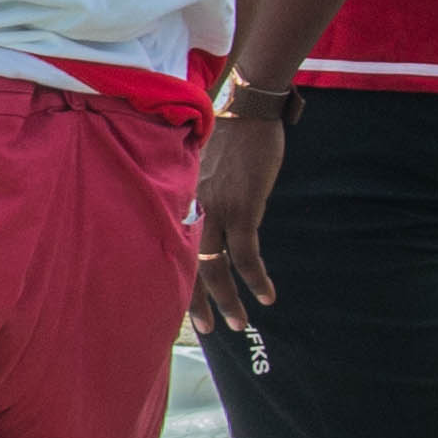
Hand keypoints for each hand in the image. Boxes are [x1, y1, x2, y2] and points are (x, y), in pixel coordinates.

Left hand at [186, 105, 287, 335]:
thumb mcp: (201, 165)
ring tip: (238, 324)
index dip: (174, 278)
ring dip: (227, 301)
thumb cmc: (228, 132)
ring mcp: (214, 210)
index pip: (170, 248)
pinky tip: (267, 296)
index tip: (179, 302)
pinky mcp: (242, 208)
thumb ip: (199, 193)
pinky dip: (256, 280)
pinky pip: (246, 255)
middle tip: (207, 329)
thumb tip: (207, 216)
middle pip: (186, 266)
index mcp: (178, 200)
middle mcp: (190, 209)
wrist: (246, 108)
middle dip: (196, 303)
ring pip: (214, 268)